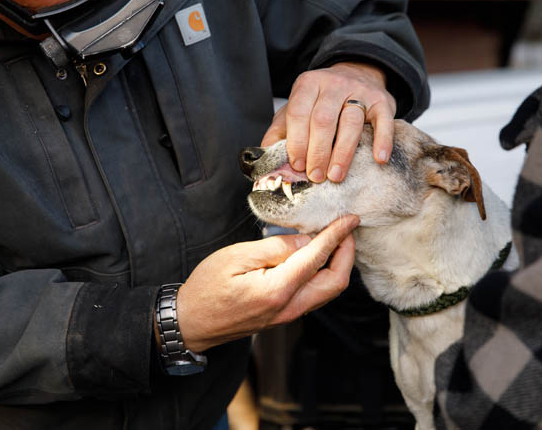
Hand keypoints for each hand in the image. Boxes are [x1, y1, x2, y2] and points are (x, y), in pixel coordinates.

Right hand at [176, 216, 358, 352]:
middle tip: (346, 229)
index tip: (349, 218)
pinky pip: (315, 295)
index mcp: (277, 290)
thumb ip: (276, 248)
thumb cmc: (207, 287)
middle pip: (336, 282)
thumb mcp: (237, 257)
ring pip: (328, 291)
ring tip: (335, 239)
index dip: (337, 235)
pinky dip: (325, 274)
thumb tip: (306, 240)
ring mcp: (289, 315)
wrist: (192, 323)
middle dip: (347, 253)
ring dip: (338, 264)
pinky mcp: (285, 315)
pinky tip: (317, 257)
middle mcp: (290, 307)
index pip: (318, 258)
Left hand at [262, 62, 396, 182]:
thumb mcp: (297, 107)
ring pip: (351, 122)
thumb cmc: (322, 100)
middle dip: (317, 152)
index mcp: (308, 84)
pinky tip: (378, 159)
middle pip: (323, 120)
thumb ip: (280, 129)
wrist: (358, 74)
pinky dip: (381, 141)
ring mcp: (360, 91)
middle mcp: (333, 84)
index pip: (299, 113)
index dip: (296, 141)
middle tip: (315, 177)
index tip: (297, 166)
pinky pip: (383, 121)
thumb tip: (264, 156)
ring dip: (342, 153)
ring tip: (335, 176)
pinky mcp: (382, 101)